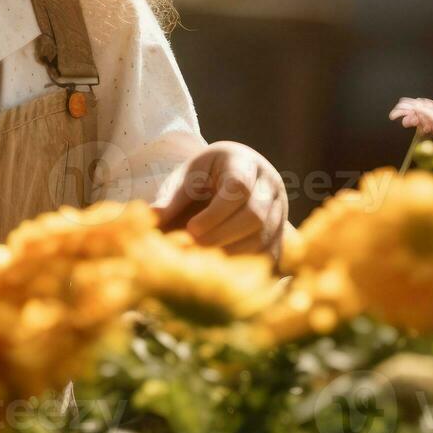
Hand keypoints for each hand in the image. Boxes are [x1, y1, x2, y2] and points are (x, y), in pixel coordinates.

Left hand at [154, 141, 288, 259]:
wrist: (230, 178)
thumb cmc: (203, 177)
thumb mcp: (186, 178)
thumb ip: (172, 198)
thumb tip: (151, 217)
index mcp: (244, 162)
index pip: (238, 187)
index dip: (215, 213)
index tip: (191, 228)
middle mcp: (269, 184)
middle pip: (255, 215)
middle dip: (221, 236)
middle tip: (193, 249)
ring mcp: (280, 210)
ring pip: (264, 238)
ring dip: (231, 254)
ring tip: (202, 262)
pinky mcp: (281, 233)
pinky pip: (269, 254)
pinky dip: (244, 265)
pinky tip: (219, 270)